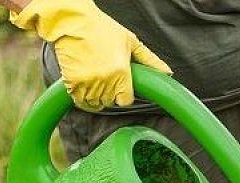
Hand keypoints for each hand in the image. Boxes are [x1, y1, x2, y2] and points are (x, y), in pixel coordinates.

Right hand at [9, 0, 171, 110]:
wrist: (73, 21)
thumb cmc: (102, 28)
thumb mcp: (130, 42)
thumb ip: (149, 59)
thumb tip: (167, 72)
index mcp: (121, 72)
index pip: (126, 100)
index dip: (123, 96)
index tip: (120, 88)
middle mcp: (106, 80)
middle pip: (110, 102)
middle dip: (109, 94)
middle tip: (105, 80)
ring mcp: (89, 82)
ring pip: (95, 104)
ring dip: (95, 98)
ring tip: (95, 82)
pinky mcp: (73, 82)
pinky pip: (79, 101)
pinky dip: (81, 97)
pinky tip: (83, 86)